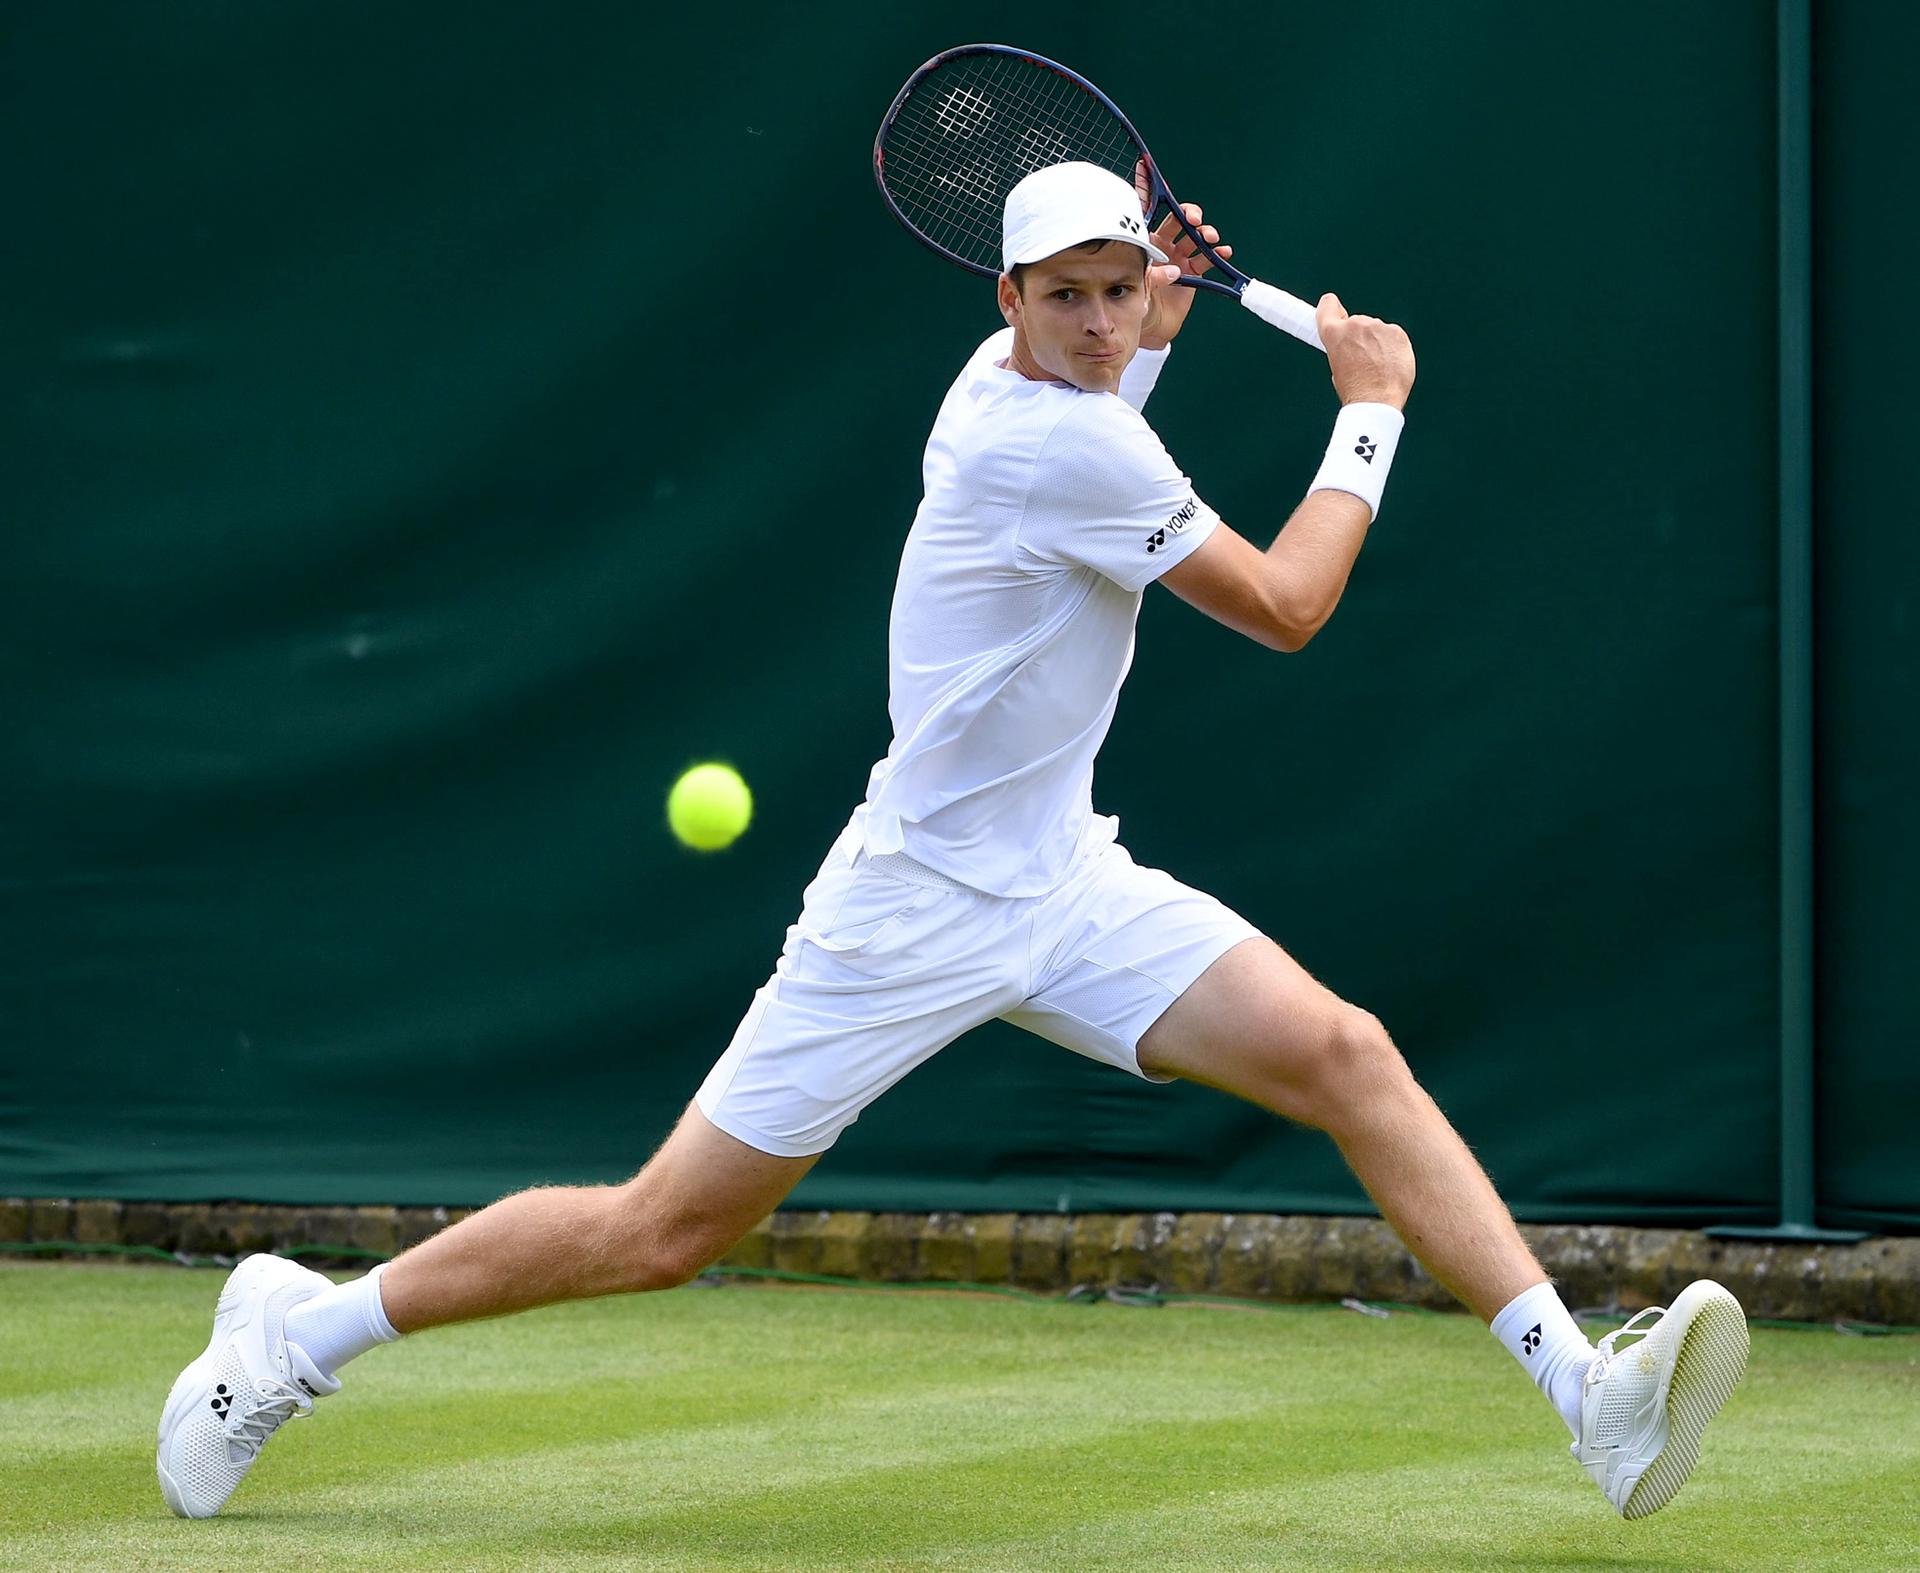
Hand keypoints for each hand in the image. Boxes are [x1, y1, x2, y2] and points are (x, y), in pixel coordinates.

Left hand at [1138, 181, 1231, 350]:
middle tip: (1193, 219)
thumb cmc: (1138, 302)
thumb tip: (1172, 270)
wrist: (1151, 325)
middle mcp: (1164, 244)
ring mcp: (1180, 256)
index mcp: (1146, 241)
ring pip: (1196, 236)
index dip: (1145, 189)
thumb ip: (1154, 276)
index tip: (1144, 167)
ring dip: (1205, 233)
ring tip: (1209, 238)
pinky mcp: (1193, 271)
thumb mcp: (1140, 287)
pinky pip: (1208, 258)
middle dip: (1189, 214)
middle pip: (1178, 219)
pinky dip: (1218, 254)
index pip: (1146, 211)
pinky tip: (1224, 252)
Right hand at [1316, 293, 1414, 409]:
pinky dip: (1391, 347)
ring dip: (1376, 342)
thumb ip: (1341, 347)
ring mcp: (1378, 327)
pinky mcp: (1397, 332)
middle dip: (1359, 336)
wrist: (1376, 401)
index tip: (1336, 311)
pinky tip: (1389, 364)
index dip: (1331, 308)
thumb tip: (1352, 344)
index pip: (1328, 305)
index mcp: (1334, 333)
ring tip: (1377, 367)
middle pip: (1356, 323)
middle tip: (1361, 360)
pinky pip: (1392, 335)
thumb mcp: (1336, 366)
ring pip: (1376, 330)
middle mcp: (1355, 324)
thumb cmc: (1355, 390)